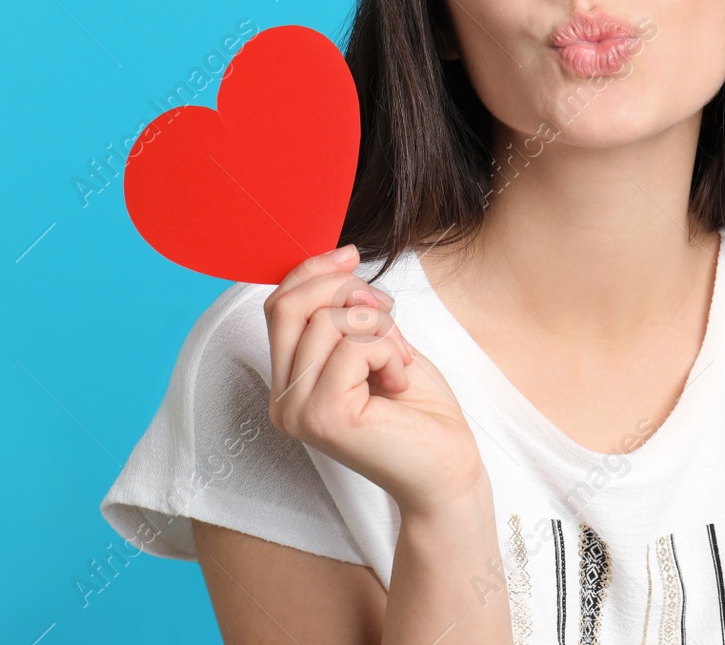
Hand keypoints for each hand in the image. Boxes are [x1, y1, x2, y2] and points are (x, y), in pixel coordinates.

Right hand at [264, 244, 487, 515]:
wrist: (446, 468)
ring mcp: (298, 411)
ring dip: (379, 327)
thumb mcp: (376, 342)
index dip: (313, 271)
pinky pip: (354, 347)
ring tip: (400, 360)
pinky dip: (389, 352)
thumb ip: (346, 311)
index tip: (351, 256)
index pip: (277, 305)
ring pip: (326, 321)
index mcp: (289, 381)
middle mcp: (283, 399)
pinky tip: (400, 381)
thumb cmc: (417, 409)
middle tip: (387, 312)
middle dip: (345, 290)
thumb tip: (338, 256)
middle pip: (290, 306)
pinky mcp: (325, 418)